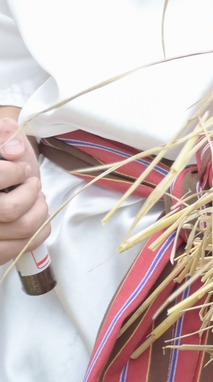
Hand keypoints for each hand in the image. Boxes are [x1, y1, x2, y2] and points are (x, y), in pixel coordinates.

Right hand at [0, 116, 49, 266]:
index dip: (16, 172)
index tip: (21, 169)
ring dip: (39, 209)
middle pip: (10, 210)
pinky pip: (21, 247)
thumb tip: (16, 150)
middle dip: (30, 192)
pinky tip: (36, 215)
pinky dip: (39, 230)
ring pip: (23, 228)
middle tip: (31, 183)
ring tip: (35, 198)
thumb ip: (4, 134)